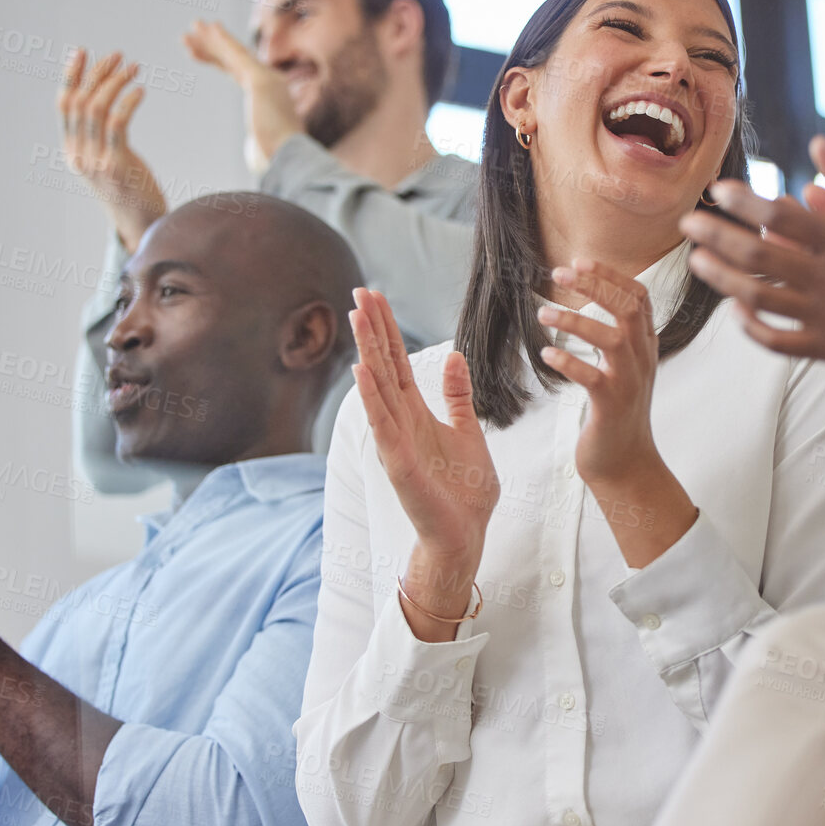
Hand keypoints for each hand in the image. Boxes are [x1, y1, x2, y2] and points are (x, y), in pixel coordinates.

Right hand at [59, 48, 166, 252]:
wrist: (142, 225)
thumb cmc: (131, 190)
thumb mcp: (107, 160)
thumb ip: (100, 137)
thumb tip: (104, 102)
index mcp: (72, 151)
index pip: (64, 104)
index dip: (71, 75)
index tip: (82, 51)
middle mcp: (78, 155)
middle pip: (80, 102)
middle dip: (97, 74)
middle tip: (118, 56)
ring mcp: (95, 161)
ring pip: (96, 109)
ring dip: (114, 83)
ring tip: (132, 67)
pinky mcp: (116, 165)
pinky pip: (117, 124)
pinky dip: (127, 102)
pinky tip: (140, 90)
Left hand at [183, 21, 303, 169]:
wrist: (291, 155)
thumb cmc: (281, 157)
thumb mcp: (267, 149)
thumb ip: (261, 148)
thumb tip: (259, 159)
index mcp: (269, 96)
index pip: (238, 73)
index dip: (219, 60)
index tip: (201, 54)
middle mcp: (271, 82)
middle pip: (234, 60)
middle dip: (212, 46)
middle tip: (192, 33)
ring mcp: (266, 78)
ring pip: (233, 53)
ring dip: (212, 38)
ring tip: (193, 26)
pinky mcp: (259, 79)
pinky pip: (236, 54)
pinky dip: (222, 40)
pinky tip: (210, 27)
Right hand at [350, 288, 497, 622]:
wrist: (465, 534)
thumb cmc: (465, 491)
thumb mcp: (467, 431)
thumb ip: (457, 396)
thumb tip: (453, 356)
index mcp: (417, 413)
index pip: (398, 362)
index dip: (387, 329)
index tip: (376, 297)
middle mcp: (400, 422)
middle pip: (383, 366)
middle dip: (372, 329)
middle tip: (359, 291)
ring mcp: (395, 442)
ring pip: (378, 388)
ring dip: (366, 351)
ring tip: (357, 318)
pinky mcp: (398, 463)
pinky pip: (383, 425)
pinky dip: (371, 398)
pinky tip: (362, 371)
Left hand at [536, 261, 668, 488]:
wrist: (626, 464)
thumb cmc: (617, 413)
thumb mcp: (625, 369)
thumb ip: (618, 337)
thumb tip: (595, 299)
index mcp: (646, 346)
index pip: (639, 297)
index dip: (611, 275)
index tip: (580, 261)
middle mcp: (643, 359)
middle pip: (628, 308)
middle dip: (595, 284)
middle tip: (559, 273)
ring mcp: (630, 383)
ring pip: (612, 338)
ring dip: (574, 320)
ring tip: (542, 312)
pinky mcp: (612, 406)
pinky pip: (592, 377)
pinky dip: (568, 361)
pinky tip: (547, 352)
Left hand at [682, 136, 824, 449]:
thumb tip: (815, 145)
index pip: (779, 215)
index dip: (742, 201)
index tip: (717, 190)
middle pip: (755, 255)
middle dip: (715, 236)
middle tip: (688, 222)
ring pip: (758, 299)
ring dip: (721, 278)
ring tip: (699, 260)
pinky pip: (776, 341)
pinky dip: (749, 326)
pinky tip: (734, 309)